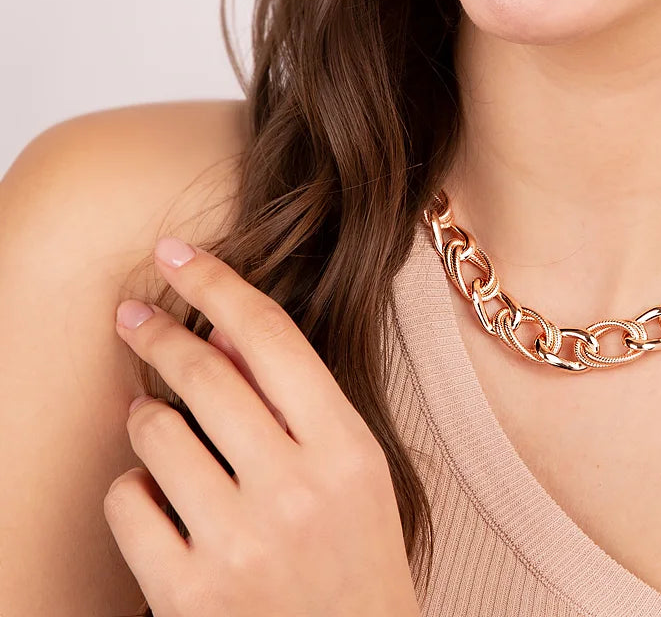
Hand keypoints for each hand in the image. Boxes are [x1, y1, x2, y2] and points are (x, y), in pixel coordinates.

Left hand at [105, 236, 420, 616]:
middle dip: (157, 331)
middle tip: (132, 314)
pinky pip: (127, 501)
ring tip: (159, 428)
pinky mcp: (185, 596)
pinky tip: (157, 496)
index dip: (217, 283)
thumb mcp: (353, 470)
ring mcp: (238, 545)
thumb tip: (223, 335)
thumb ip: (295, 401)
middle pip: (204, 373)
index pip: (270, 337)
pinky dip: (133, 489)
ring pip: (154, 433)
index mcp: (346, 449)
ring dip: (147, 419)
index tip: (177, 253)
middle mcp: (294, 490)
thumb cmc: (357, 558)